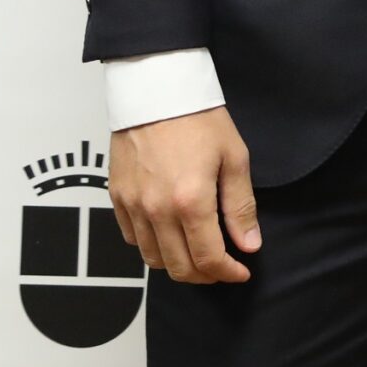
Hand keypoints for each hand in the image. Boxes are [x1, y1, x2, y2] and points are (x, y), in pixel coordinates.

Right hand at [108, 106, 259, 284]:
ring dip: (178, 265)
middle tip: (222, 267)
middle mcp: (157, 210)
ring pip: (153, 259)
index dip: (228, 273)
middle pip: (178, 268)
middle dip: (204, 276)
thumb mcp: (234, 158)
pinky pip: (133, 238)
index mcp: (190, 201)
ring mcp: (133, 206)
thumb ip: (241, 206)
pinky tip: (171, 235)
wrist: (157, 91)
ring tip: (198, 253)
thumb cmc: (199, 118)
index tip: (241, 271)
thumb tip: (249, 244)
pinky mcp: (117, 198)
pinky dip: (153, 246)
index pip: (208, 258)